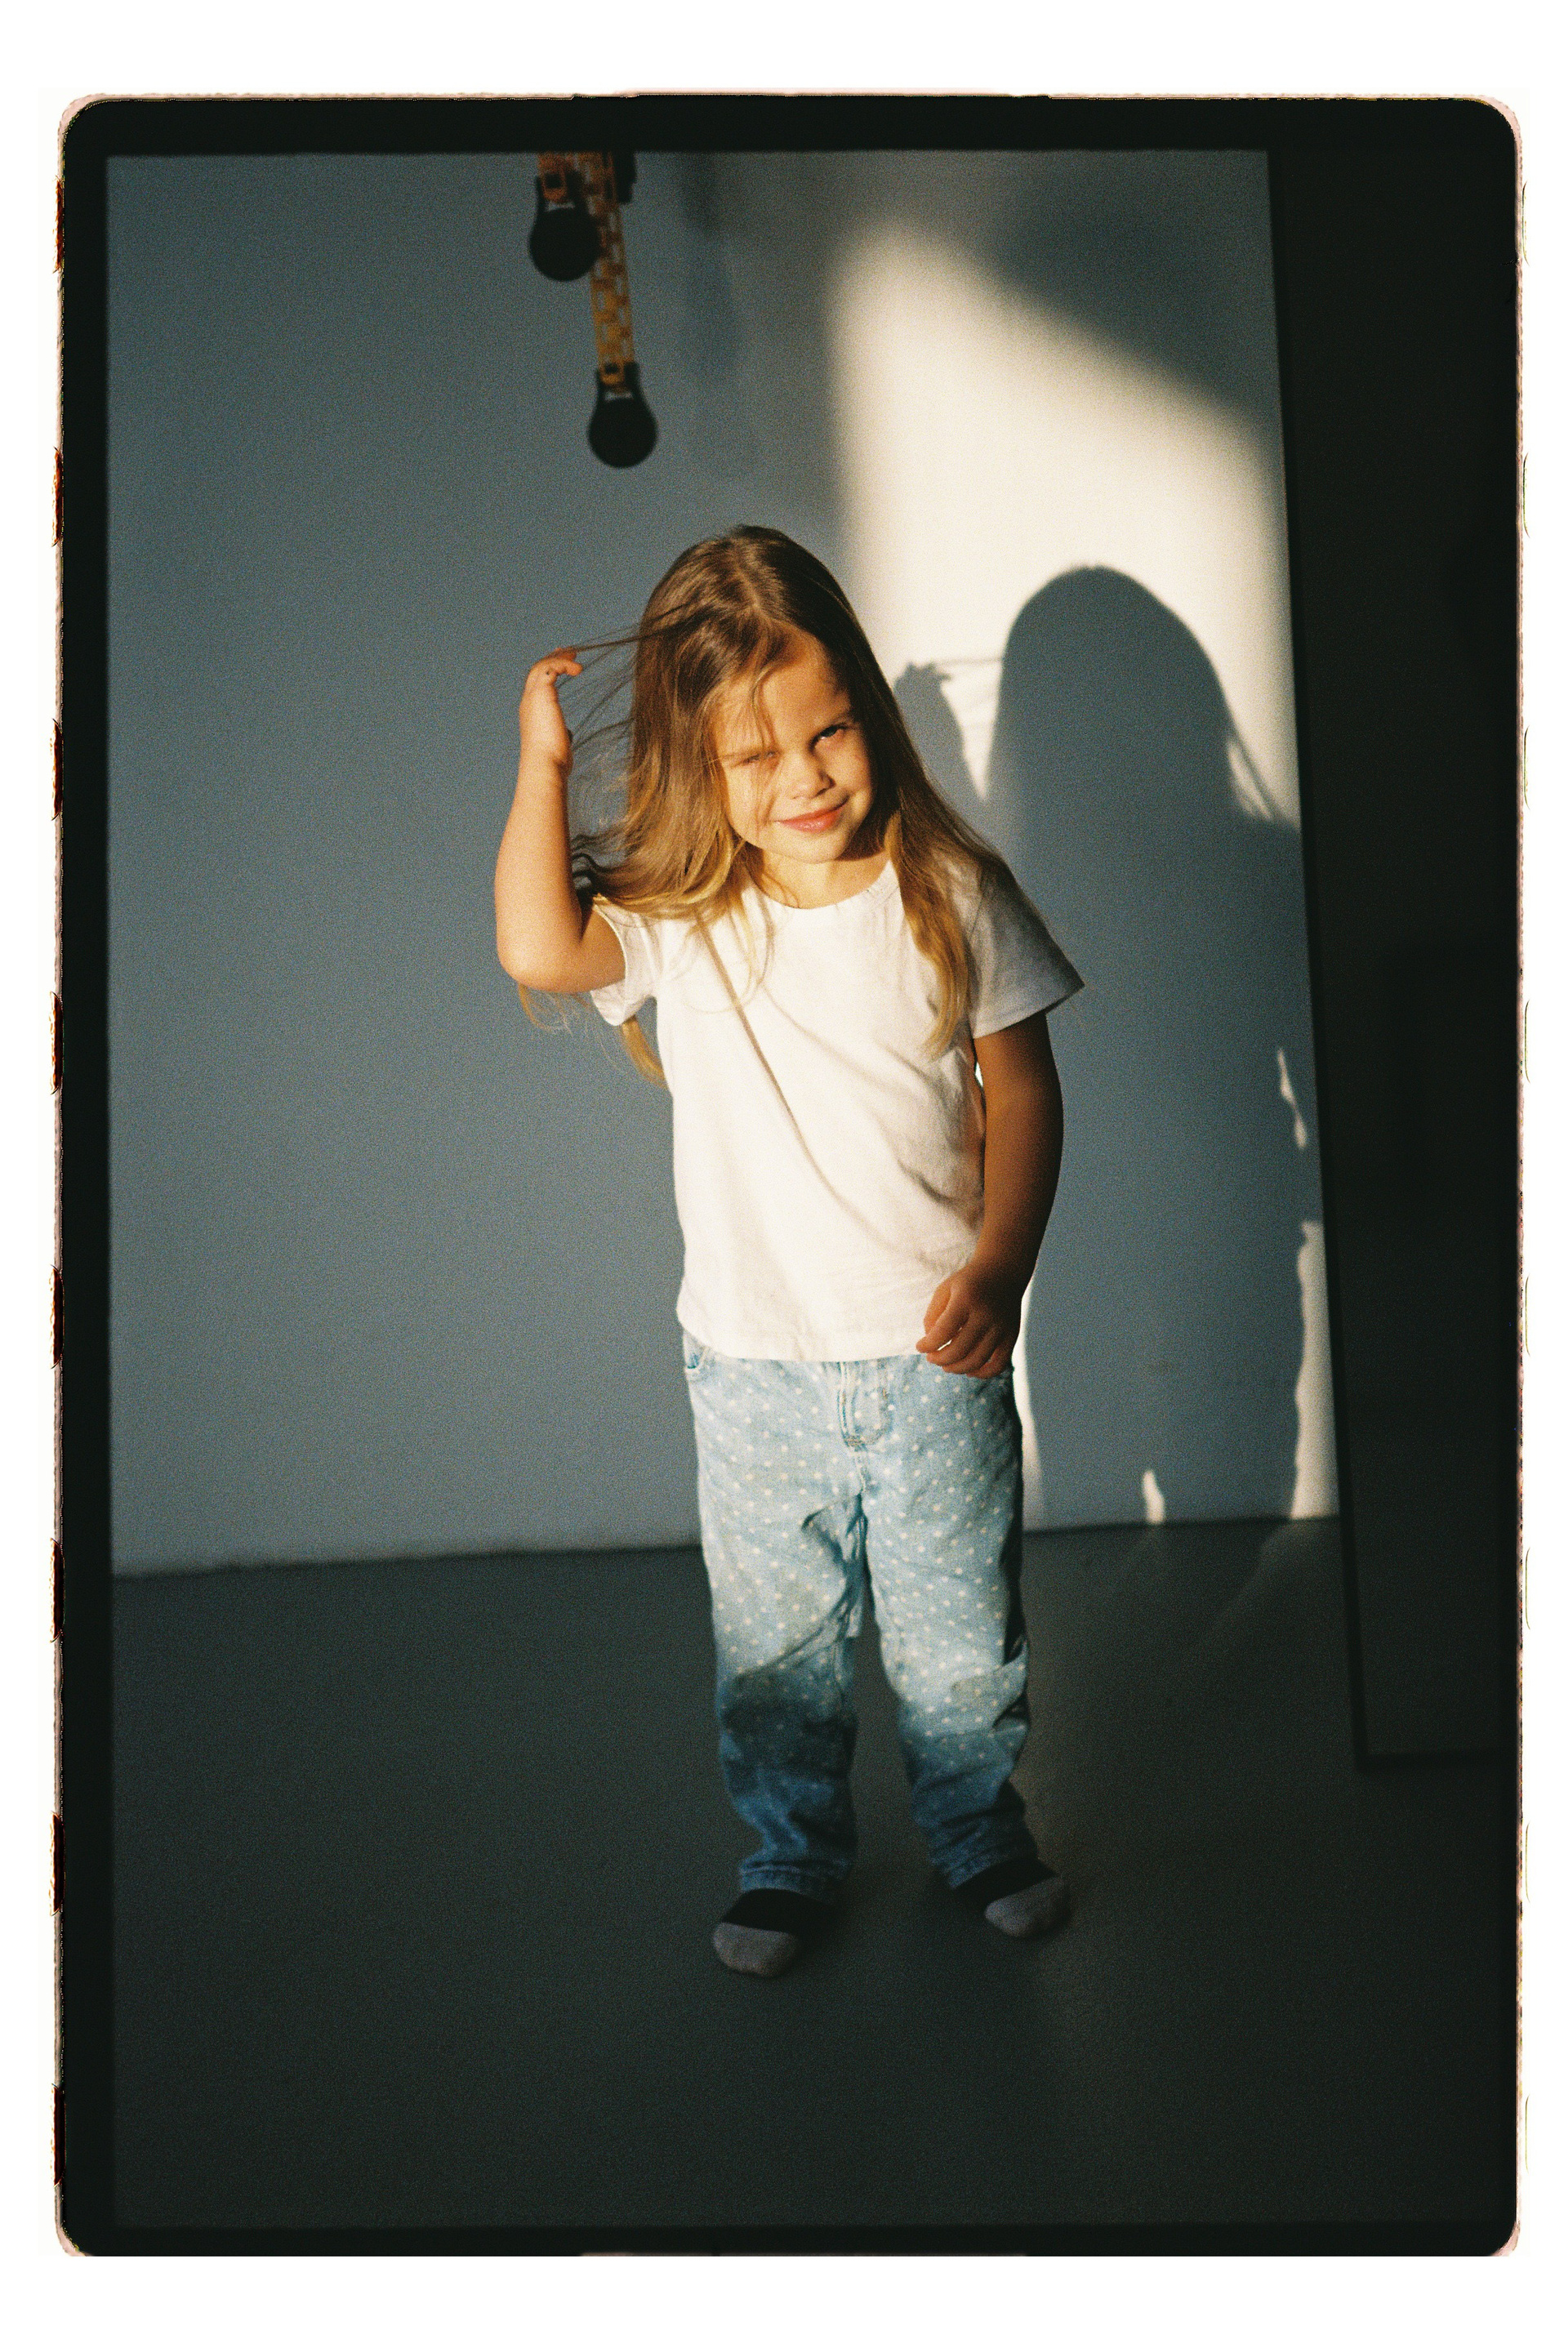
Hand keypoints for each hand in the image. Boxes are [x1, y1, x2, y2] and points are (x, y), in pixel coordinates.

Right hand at [518, 649, 582, 776]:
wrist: (544, 765)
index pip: (537, 684)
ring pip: (543, 666)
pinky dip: (564, 665)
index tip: (564, 664)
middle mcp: (528, 701)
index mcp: (530, 711)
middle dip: (553, 658)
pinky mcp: (541, 694)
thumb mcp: (556, 743)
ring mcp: (532, 697)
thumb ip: (559, 733)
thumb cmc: (552, 760)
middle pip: (538, 670)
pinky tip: (578, 670)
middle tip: (570, 650)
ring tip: (575, 654)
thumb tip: (566, 733)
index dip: (550, 671)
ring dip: (559, 658)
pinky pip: (551, 668)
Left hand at [915, 1263, 1023, 1377]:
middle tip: (931, 1358)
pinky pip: (998, 1364)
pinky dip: (982, 1373)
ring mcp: (1002, 1326)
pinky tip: (968, 1370)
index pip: (943, 1331)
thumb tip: (931, 1344)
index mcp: (966, 1299)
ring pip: (977, 1361)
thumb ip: (933, 1315)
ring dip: (956, 1368)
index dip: (927, 1345)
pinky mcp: (1012, 1335)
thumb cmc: (967, 1283)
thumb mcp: (945, 1290)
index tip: (920, 1347)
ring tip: (946, 1365)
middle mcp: (986, 1314)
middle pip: (959, 1350)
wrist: (1003, 1271)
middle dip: (939, 1359)